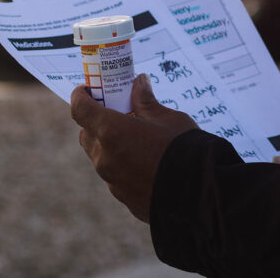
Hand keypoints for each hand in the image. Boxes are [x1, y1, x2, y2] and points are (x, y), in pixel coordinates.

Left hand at [71, 73, 197, 221]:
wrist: (200, 194)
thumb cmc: (183, 148)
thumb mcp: (168, 118)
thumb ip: (146, 102)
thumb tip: (139, 82)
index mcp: (112, 131)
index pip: (80, 110)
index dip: (80, 97)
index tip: (87, 90)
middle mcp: (105, 158)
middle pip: (87, 135)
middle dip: (96, 122)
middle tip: (116, 113)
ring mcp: (112, 181)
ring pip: (101, 157)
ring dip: (110, 145)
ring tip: (135, 139)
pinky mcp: (123, 198)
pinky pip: (116, 176)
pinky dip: (123, 165)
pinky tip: (146, 163)